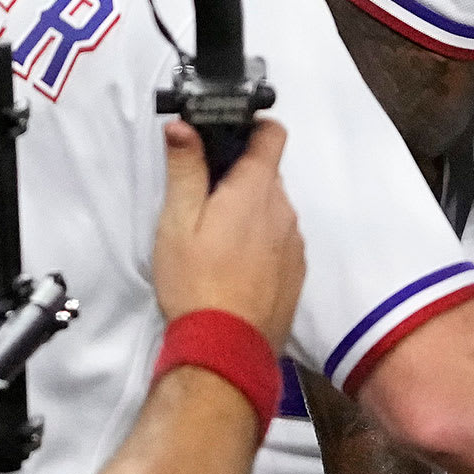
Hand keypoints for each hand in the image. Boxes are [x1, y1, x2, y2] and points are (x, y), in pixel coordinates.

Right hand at [154, 118, 302, 347]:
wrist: (226, 348)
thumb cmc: (195, 282)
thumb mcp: (177, 221)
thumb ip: (184, 169)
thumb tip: (183, 126)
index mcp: (257, 190)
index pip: (272, 133)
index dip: (252, 126)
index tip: (229, 134)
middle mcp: (285, 210)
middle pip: (268, 175)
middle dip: (239, 178)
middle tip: (204, 199)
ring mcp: (295, 243)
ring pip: (273, 210)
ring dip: (250, 213)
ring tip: (215, 240)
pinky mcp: (296, 271)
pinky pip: (280, 241)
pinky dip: (260, 243)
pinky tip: (233, 266)